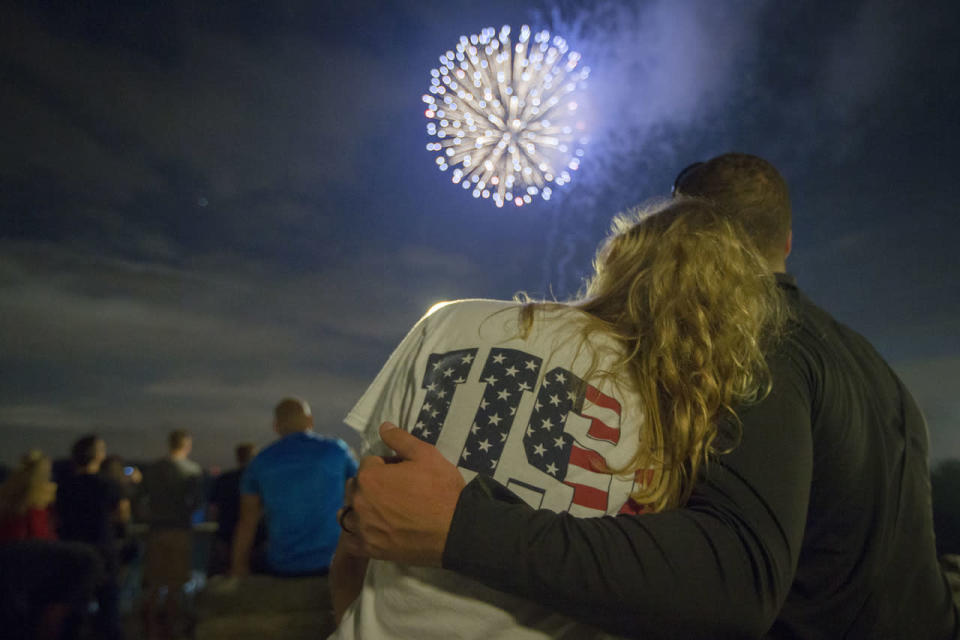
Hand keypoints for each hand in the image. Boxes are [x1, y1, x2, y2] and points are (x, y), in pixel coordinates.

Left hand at [338, 422, 464, 566]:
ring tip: (380, 511)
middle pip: (355, 487)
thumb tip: (383, 426)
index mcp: (370, 477)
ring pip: (348, 513)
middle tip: (394, 491)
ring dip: (359, 509)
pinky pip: (351, 541)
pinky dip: (357, 535)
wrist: (456, 529)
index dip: (385, 465)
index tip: (402, 473)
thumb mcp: (426, 455)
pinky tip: (371, 531)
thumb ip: (400, 439)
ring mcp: (363, 528)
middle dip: (370, 485)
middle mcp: (360, 503)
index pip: (368, 463)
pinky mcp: (370, 549)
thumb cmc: (441, 490)